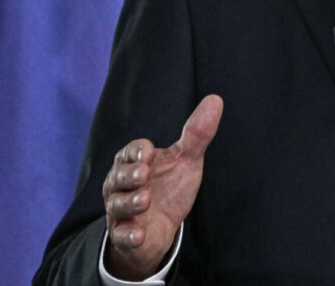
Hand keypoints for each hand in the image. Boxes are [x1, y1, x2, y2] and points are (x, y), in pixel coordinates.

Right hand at [102, 94, 223, 279]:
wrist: (160, 228)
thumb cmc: (169, 187)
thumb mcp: (186, 160)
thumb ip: (197, 133)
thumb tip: (216, 99)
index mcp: (134, 162)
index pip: (130, 152)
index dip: (138, 151)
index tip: (149, 152)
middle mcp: (121, 185)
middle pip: (118, 176)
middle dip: (129, 175)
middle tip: (143, 175)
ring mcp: (121, 210)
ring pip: (118, 204)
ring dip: (130, 202)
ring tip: (145, 200)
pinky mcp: (124, 235)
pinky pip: (122, 236)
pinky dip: (128, 235)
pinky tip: (138, 235)